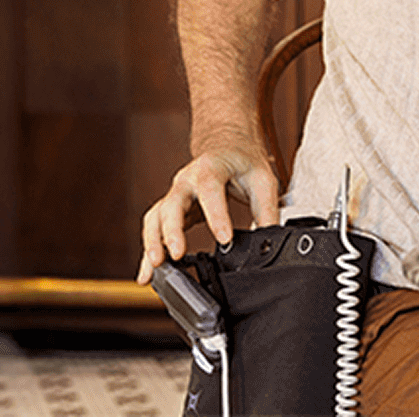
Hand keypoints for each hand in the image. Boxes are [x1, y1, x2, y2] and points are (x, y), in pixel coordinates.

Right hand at [139, 148, 281, 280]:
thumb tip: (270, 239)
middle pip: (172, 204)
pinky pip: (155, 229)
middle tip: (176, 254)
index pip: (209, 189)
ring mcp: (175, 195)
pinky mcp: (171, 210)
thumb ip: (266, 209)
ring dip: (153, 242)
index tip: (225, 239)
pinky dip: (149, 251)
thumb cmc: (242, 161)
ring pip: (156, 218)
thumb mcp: (263, 180)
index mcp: (210, 168)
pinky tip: (148, 274)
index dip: (216, 214)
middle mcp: (186, 181)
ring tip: (156, 267)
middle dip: (171, 231)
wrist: (226, 146)